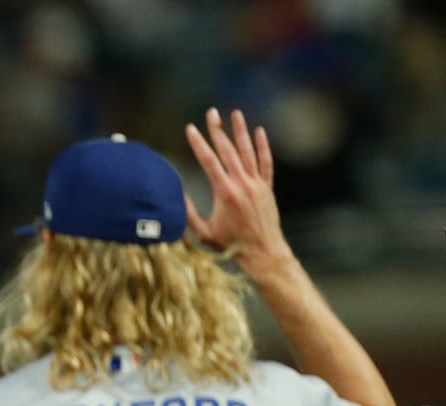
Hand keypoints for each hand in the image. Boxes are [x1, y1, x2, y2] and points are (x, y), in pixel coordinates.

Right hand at [184, 108, 292, 275]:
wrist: (262, 252)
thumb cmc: (230, 245)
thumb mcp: (204, 233)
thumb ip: (189, 214)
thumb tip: (178, 196)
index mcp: (225, 193)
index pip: (209, 161)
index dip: (199, 144)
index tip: (190, 129)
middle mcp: (242, 184)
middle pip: (228, 150)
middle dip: (217, 130)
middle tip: (211, 113)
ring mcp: (257, 184)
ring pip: (248, 152)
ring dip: (240, 131)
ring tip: (235, 114)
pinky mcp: (267, 188)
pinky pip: (266, 162)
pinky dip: (263, 146)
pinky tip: (259, 132)